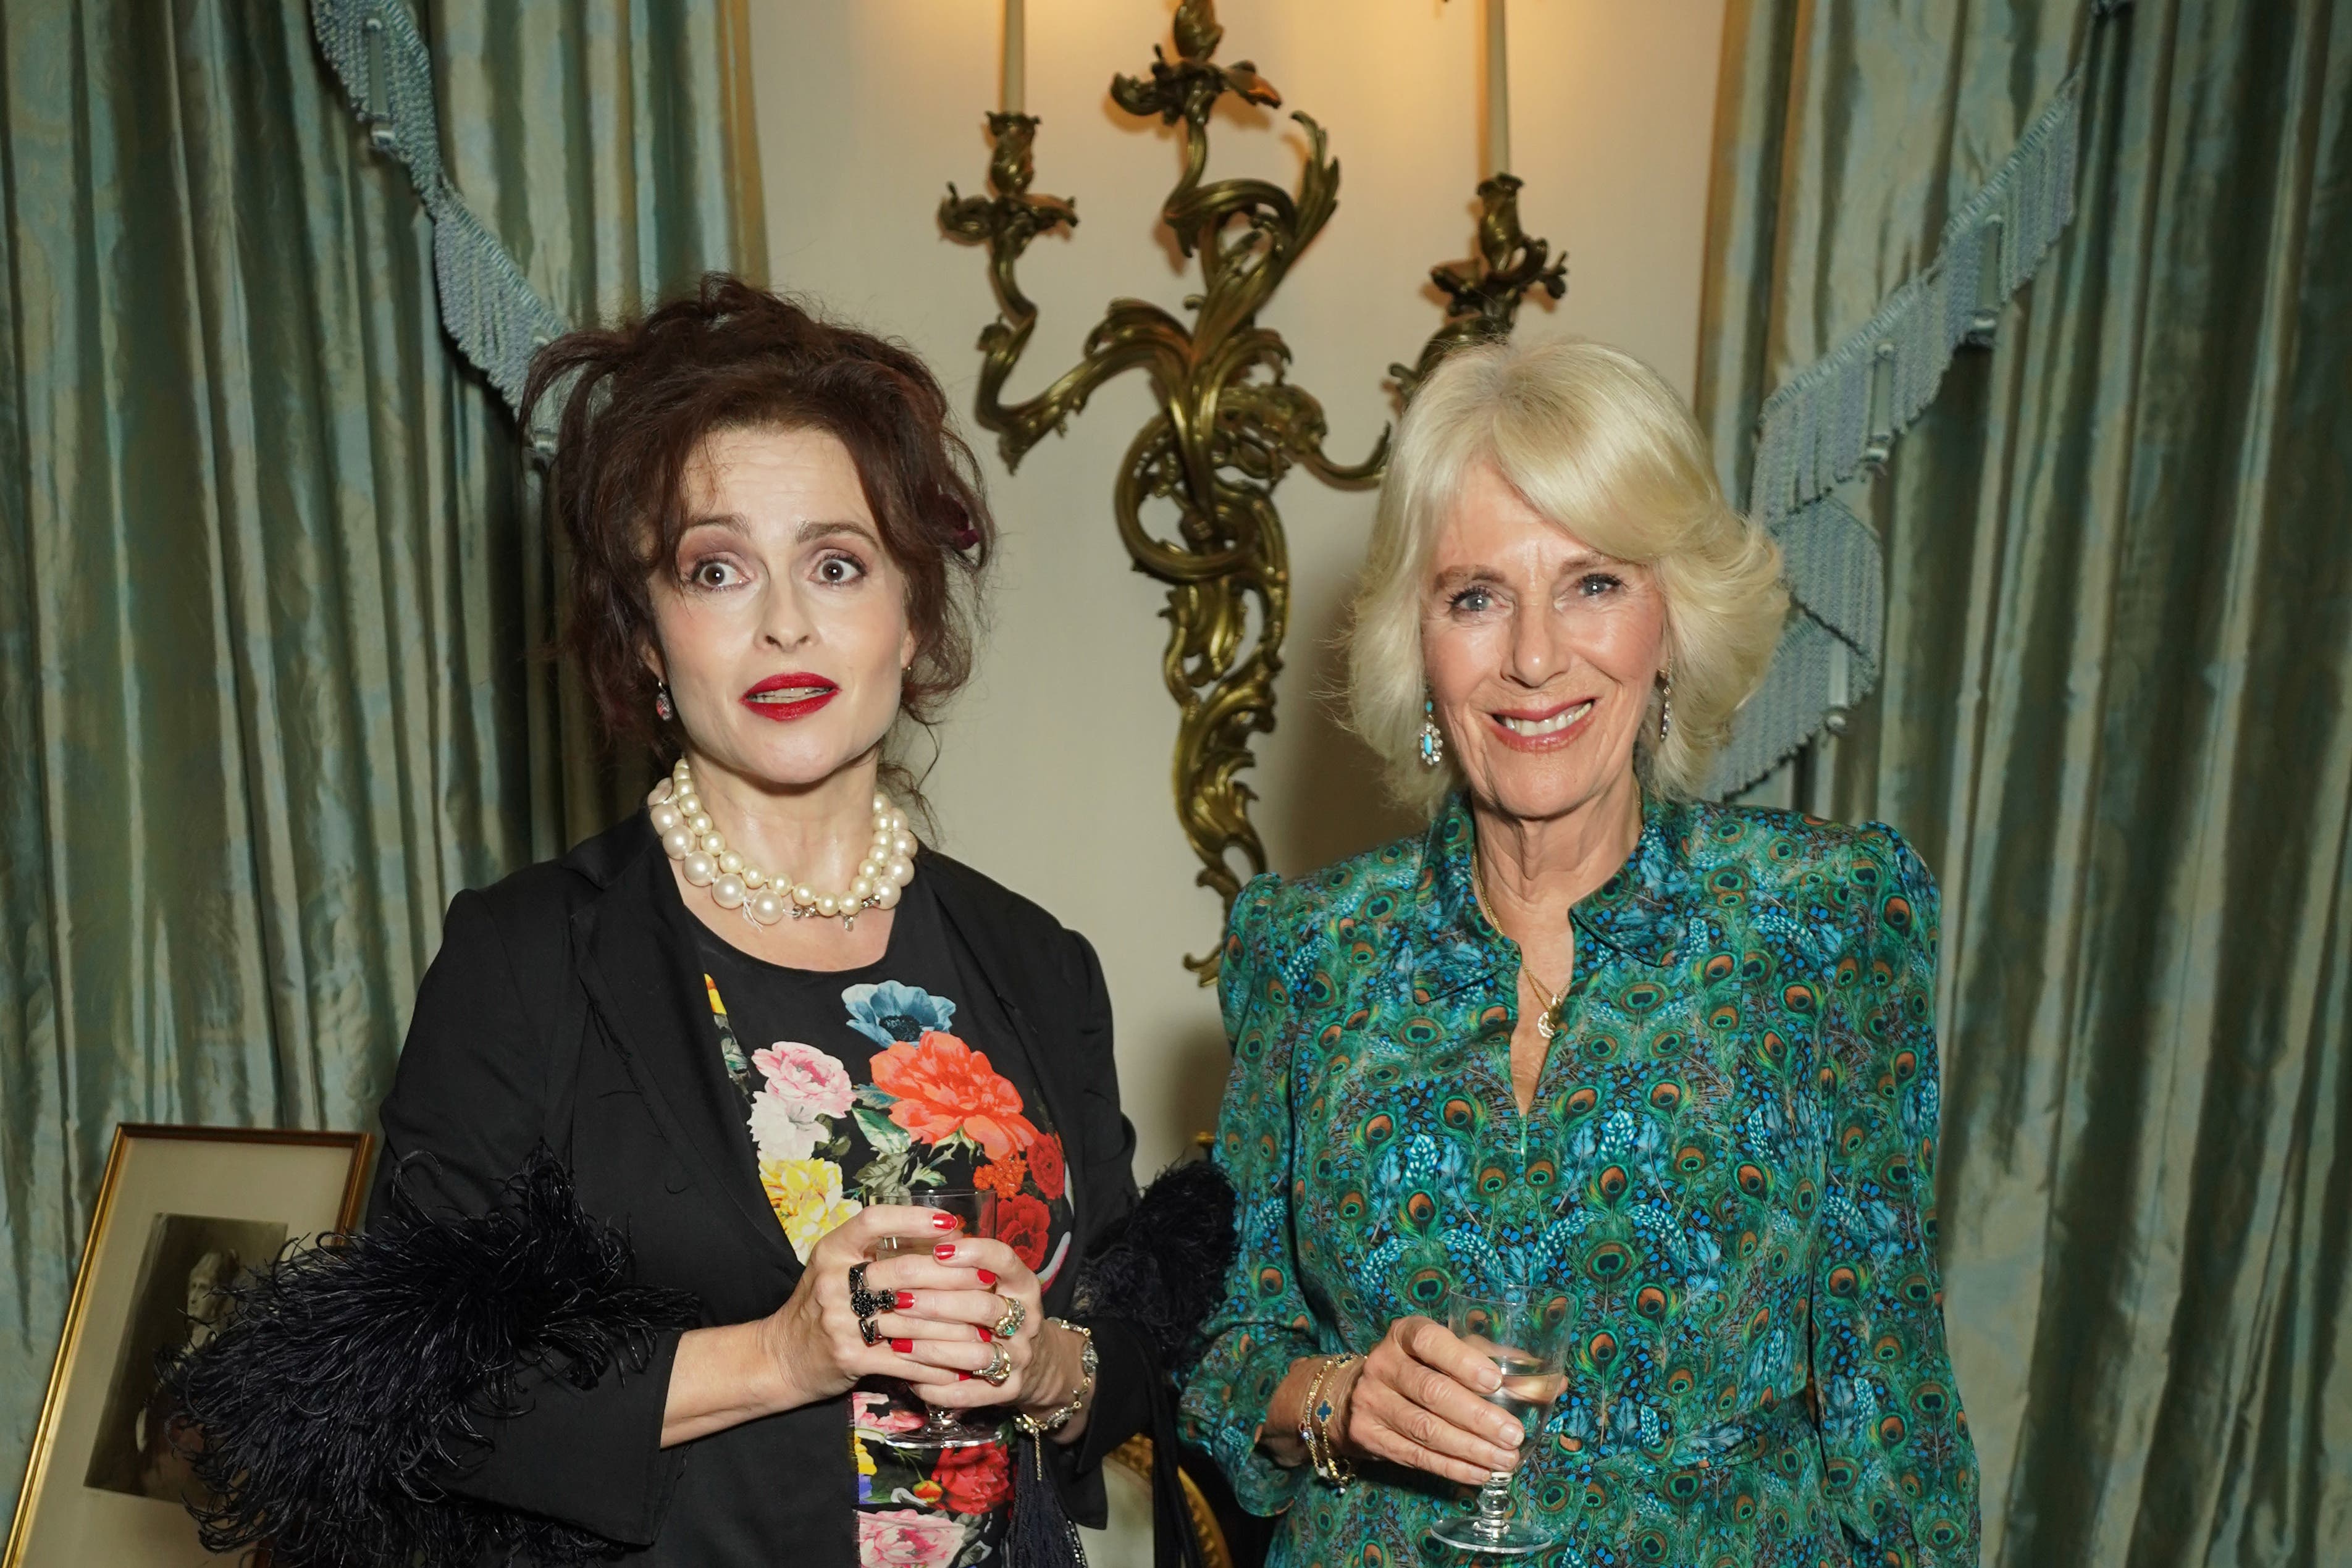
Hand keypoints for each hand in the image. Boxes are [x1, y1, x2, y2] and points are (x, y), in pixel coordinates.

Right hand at [756, 1204, 980, 1407]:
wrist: (782, 1356)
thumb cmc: (822, 1306)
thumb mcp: (837, 1267)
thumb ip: (879, 1251)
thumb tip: (945, 1234)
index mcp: (831, 1251)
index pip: (872, 1221)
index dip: (913, 1218)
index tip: (951, 1223)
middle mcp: (833, 1281)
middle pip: (904, 1271)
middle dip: (953, 1276)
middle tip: (988, 1279)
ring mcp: (840, 1320)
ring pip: (913, 1318)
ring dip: (955, 1325)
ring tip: (987, 1325)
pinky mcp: (849, 1356)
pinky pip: (904, 1358)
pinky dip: (936, 1363)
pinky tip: (961, 1364)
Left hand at [876, 1234, 1067, 1413]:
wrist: (1037, 1363)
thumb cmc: (997, 1312)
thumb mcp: (994, 1284)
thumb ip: (963, 1267)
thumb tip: (918, 1237)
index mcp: (1023, 1285)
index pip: (1004, 1260)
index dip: (973, 1253)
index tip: (939, 1250)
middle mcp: (1027, 1319)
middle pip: (982, 1306)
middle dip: (935, 1303)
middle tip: (896, 1299)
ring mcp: (1020, 1356)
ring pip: (975, 1352)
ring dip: (930, 1346)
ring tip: (895, 1340)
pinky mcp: (1009, 1389)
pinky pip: (969, 1392)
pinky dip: (937, 1386)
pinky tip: (910, 1378)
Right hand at [1334, 1315, 1525, 1486]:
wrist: (1355, 1393)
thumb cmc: (1420, 1367)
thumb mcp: (1449, 1353)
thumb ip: (1496, 1364)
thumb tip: (1555, 1384)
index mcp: (1405, 1333)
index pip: (1429, 1340)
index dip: (1463, 1361)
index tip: (1496, 1382)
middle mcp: (1383, 1363)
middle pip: (1432, 1392)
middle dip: (1477, 1417)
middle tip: (1514, 1435)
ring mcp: (1372, 1400)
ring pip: (1425, 1429)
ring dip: (1470, 1449)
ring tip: (1506, 1461)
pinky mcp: (1368, 1435)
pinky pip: (1416, 1456)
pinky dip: (1452, 1467)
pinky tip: (1480, 1473)